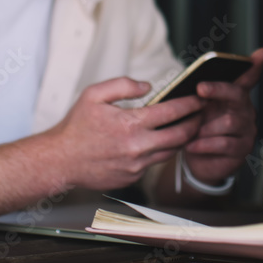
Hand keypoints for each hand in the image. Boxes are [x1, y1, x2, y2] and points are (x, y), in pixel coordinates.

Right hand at [44, 77, 203, 189]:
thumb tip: (147, 86)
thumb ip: (123, 85)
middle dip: (195, 124)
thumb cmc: (76, 126)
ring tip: (187, 128)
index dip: (190, 104)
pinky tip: (160, 142)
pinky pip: (152, 163)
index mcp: (131, 123)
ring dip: (182, 140)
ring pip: (170, 152)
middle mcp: (138, 146)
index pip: (172, 112)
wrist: (60, 160)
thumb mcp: (94, 94)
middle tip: (202, 115)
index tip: (199, 99)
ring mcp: (136, 165)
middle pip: (180, 135)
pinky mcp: (132, 177)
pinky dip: (159, 152)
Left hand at [183, 47, 262, 185]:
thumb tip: (192, 86)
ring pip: (230, 121)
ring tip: (190, 130)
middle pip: (237, 94)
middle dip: (218, 89)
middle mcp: (246, 110)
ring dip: (206, 126)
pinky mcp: (243, 149)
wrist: (198, 159)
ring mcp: (247, 129)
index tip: (261, 53)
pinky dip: (205, 144)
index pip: (247, 78)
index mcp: (234, 96)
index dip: (254, 66)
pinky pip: (225, 144)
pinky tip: (191, 145)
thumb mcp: (197, 110)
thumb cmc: (198, 128)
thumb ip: (198, 97)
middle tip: (200, 88)